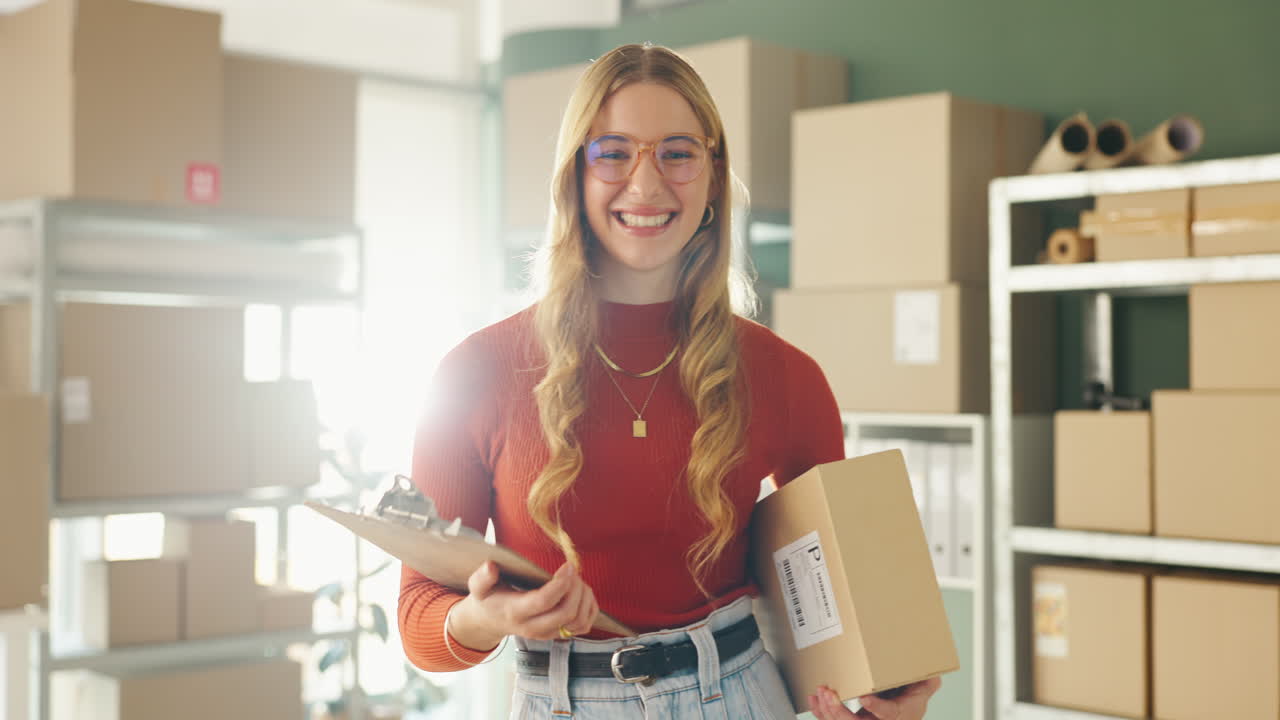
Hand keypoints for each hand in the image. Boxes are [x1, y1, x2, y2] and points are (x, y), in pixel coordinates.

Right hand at [447, 560, 599, 648]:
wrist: (491, 622)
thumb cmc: (489, 599)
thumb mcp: (478, 588)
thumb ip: (482, 578)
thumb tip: (490, 566)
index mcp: (515, 612)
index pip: (543, 601)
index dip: (560, 583)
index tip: (568, 565)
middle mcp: (533, 627)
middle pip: (566, 613)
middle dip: (576, 589)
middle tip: (572, 571)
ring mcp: (548, 634)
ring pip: (578, 621)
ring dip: (584, 598)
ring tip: (577, 580)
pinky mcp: (558, 634)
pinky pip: (584, 626)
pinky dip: (590, 608)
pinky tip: (582, 592)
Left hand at [807, 678, 940, 719]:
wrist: (904, 711)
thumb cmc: (911, 700)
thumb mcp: (922, 690)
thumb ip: (926, 683)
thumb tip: (933, 676)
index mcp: (900, 714)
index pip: (888, 714)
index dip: (876, 707)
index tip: (865, 697)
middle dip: (839, 711)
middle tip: (829, 693)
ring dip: (827, 711)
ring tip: (820, 693)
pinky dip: (821, 712)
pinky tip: (814, 699)